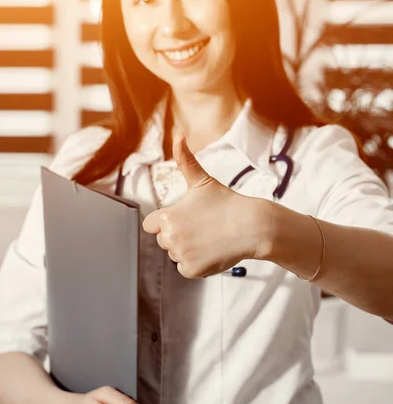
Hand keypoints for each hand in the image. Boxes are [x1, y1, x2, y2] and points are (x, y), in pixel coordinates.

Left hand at [143, 132, 269, 277]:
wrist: (251, 225)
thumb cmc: (226, 202)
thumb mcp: (201, 179)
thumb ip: (184, 158)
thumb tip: (178, 133)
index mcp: (167, 217)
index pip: (151, 225)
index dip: (166, 221)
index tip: (184, 217)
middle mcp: (171, 238)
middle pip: (164, 241)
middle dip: (179, 235)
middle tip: (202, 226)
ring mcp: (181, 256)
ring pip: (176, 254)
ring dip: (188, 248)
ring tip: (209, 236)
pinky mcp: (192, 270)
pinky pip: (186, 268)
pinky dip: (197, 263)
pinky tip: (211, 250)